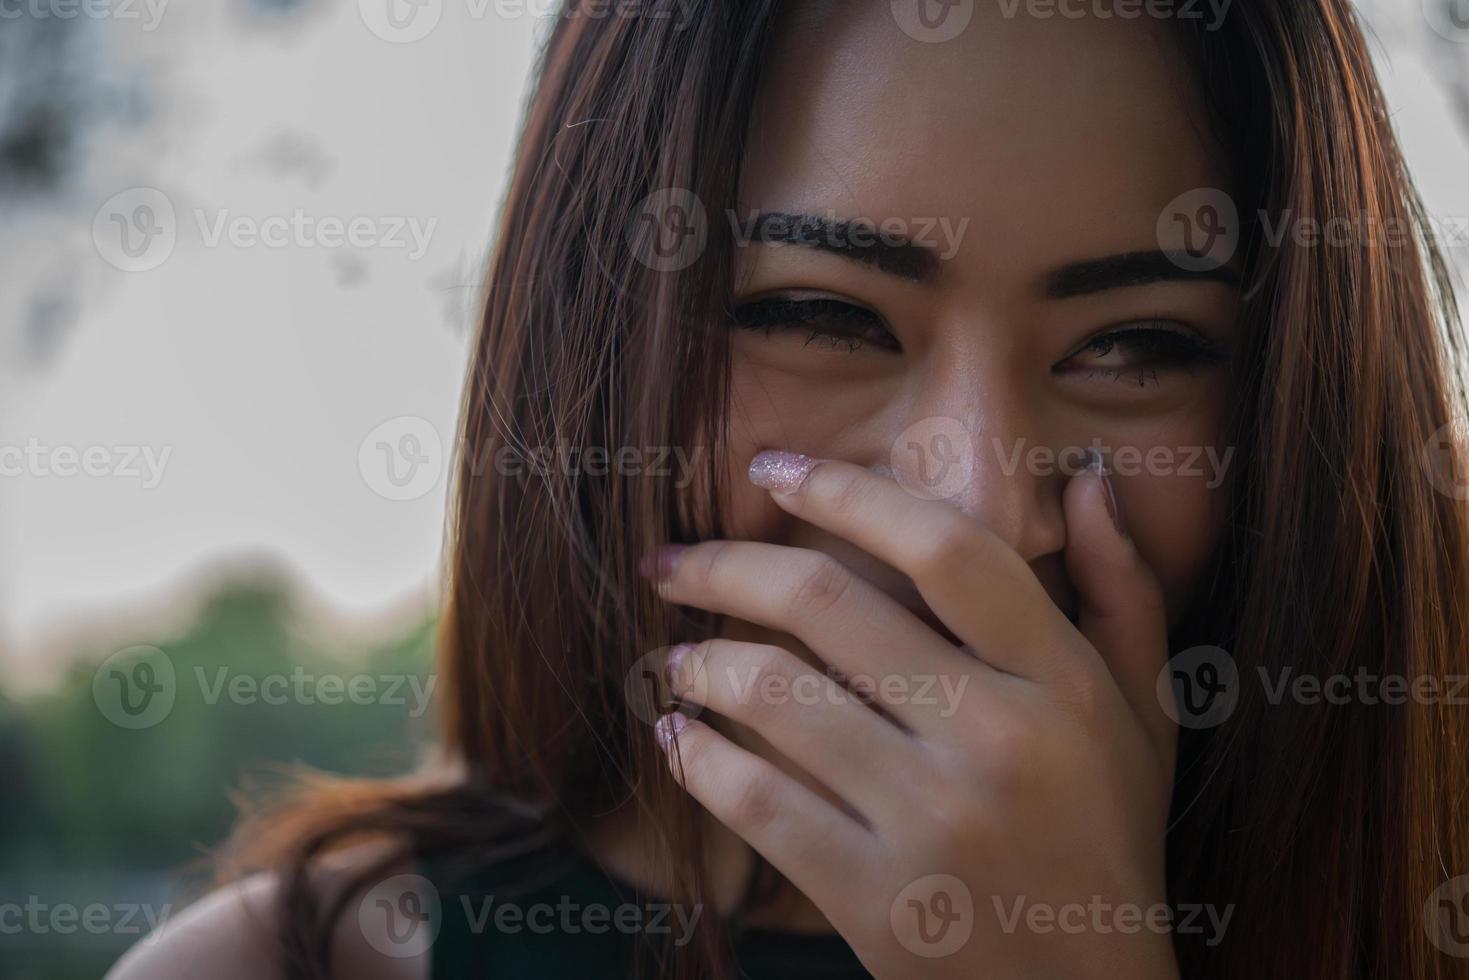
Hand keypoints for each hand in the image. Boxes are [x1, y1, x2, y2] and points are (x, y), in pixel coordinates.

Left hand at [642, 451, 1179, 978]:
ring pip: (773, 697)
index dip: (845, 492)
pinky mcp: (875, 900)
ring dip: (698, 661)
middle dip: (724, 566)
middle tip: (670, 559)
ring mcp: (932, 824)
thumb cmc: (1109, 838)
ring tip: (674, 654)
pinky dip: (696, 760)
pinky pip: (755, 804)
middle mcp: (997, 742)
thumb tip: (1089, 483)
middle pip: (828, 606)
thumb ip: (1126, 593)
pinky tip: (677, 737)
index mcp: (1061, 685)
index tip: (771, 470)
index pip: (944, 547)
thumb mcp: (1145, 716)